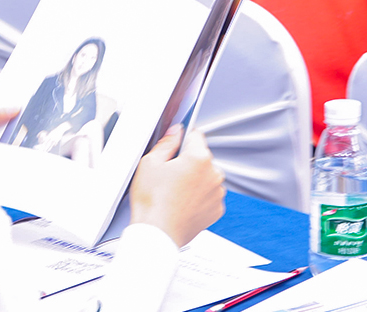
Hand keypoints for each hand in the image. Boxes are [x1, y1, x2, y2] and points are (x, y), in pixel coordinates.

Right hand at [129, 126, 225, 247]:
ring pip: (206, 176)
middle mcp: (213, 174)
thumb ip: (166, 143)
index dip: (182, 139)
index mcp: (199, 158)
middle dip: (187, 161)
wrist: (157, 234)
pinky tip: (181, 202)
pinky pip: (208, 194)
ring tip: (173, 191)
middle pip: (201, 157)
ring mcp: (217, 193)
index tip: (175, 145)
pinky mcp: (216, 210)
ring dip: (195, 179)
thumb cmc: (152, 203)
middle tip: (168, 174)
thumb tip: (175, 132)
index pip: (195, 135)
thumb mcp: (150, 163)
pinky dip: (198, 196)